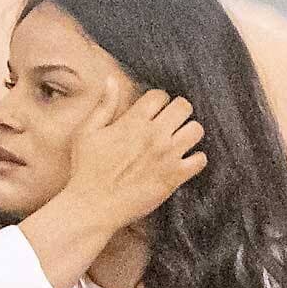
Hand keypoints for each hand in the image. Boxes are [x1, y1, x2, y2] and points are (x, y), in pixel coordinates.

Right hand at [64, 86, 208, 236]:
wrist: (93, 207)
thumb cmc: (86, 171)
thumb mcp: (87, 133)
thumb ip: (103, 105)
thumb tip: (111, 80)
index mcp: (134, 121)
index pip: (160, 96)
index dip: (158, 101)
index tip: (154, 112)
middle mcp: (154, 135)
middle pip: (184, 106)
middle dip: (178, 112)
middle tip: (171, 123)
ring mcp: (167, 156)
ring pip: (197, 130)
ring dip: (189, 133)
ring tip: (179, 141)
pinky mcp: (174, 177)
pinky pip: (200, 160)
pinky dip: (196, 160)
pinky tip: (184, 162)